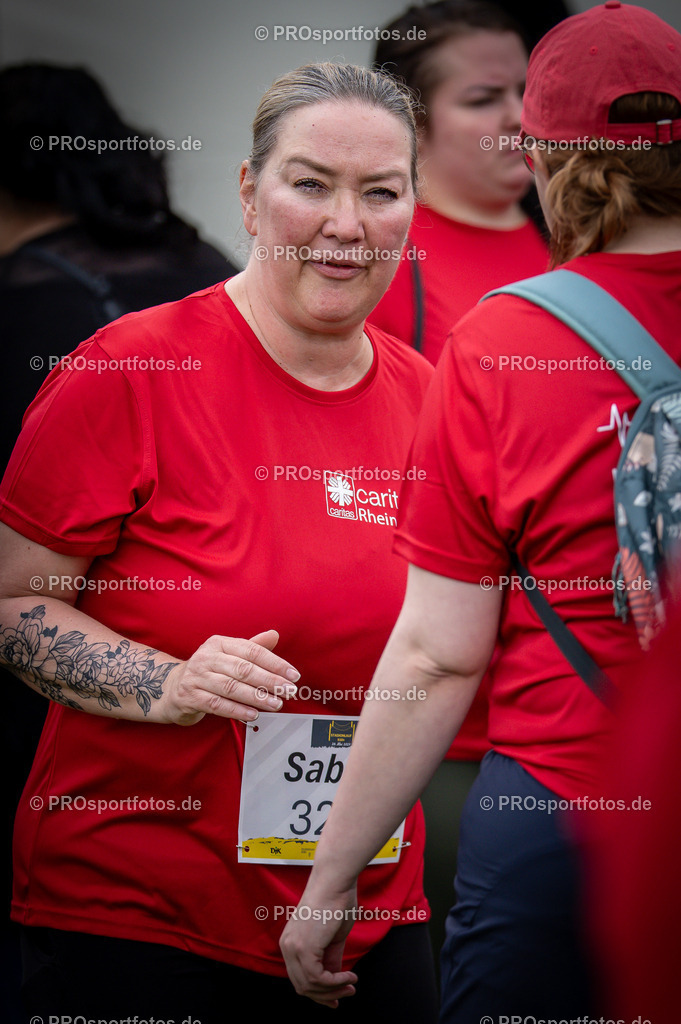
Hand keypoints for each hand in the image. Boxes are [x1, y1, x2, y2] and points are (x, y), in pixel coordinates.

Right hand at [160, 630, 298, 724]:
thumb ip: (253, 647)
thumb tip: (275, 635)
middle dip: (269, 681)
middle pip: (243, 669)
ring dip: (256, 697)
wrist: (171, 688)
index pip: (251, 651)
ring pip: (231, 687)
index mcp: (219, 643)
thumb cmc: (208, 670)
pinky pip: (217, 704)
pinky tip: (253, 715)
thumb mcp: (228, 655)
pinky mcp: (189, 696)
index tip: (293, 675)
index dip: (275, 663)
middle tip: (289, 691)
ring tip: (276, 704)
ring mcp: (196, 677)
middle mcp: (206, 657)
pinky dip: (237, 710)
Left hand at [280, 882, 359, 1007]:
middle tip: (347, 992)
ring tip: (351, 984)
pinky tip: (350, 976)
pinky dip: (335, 982)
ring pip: (309, 986)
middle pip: (302, 986)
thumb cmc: (336, 901)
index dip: (319, 991)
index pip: (299, 977)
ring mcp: (293, 947)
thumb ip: (330, 958)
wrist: (335, 880)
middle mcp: (287, 946)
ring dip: (333, 990)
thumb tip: (334, 979)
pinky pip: (318, 978)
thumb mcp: (333, 937)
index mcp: (291, 942)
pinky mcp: (304, 948)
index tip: (337, 997)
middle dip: (326, 995)